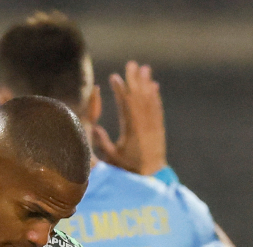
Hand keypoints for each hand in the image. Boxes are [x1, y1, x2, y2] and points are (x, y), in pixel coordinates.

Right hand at [93, 61, 166, 175]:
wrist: (152, 177)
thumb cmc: (128, 169)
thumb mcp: (112, 158)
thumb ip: (103, 143)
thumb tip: (94, 128)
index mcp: (132, 130)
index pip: (126, 105)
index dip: (120, 90)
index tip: (114, 77)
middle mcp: (145, 124)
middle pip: (139, 97)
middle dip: (135, 80)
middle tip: (131, 64)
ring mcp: (153, 125)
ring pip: (150, 100)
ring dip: (147, 83)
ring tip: (144, 68)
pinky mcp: (159, 128)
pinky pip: (157, 108)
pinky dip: (155, 96)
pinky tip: (154, 86)